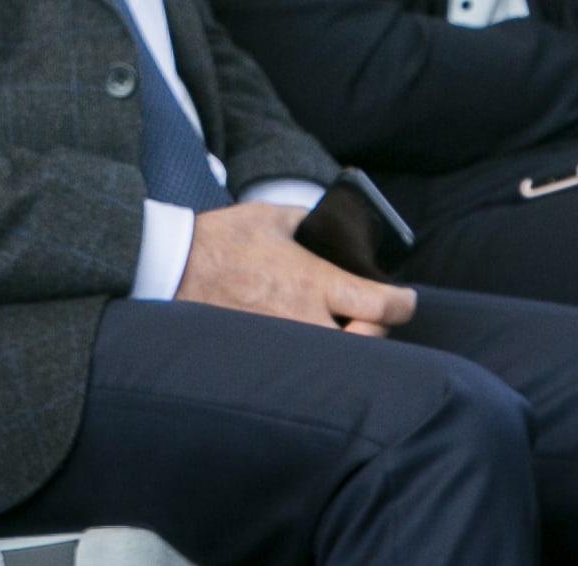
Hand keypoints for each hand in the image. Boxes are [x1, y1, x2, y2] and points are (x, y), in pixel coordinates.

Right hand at [176, 201, 416, 336]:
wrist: (173, 269)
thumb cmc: (220, 241)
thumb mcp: (269, 217)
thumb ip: (306, 220)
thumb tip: (326, 223)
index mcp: (314, 281)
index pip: (382, 305)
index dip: (403, 303)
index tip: (404, 298)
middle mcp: (306, 318)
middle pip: (368, 343)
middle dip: (377, 331)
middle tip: (371, 317)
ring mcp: (286, 341)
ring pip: (337, 358)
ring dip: (346, 345)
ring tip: (341, 330)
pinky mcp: (265, 354)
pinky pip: (303, 362)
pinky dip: (314, 355)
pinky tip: (308, 341)